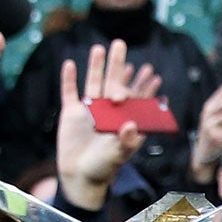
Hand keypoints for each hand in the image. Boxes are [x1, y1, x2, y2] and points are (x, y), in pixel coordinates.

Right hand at [57, 41, 160, 210]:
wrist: (79, 178)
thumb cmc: (103, 169)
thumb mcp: (117, 156)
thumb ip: (126, 142)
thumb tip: (131, 125)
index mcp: (123, 121)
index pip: (136, 100)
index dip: (144, 86)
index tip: (153, 73)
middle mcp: (108, 113)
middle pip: (114, 84)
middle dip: (118, 65)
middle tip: (121, 43)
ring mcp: (90, 112)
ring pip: (93, 83)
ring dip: (95, 66)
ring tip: (100, 48)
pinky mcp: (72, 114)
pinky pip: (70, 92)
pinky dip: (69, 79)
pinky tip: (69, 63)